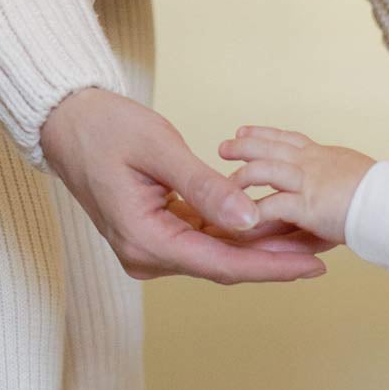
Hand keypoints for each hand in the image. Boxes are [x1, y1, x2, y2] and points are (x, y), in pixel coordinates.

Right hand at [39, 89, 331, 283]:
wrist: (65, 122)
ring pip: (218, 255)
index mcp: (145, 241)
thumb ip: (205, 188)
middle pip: (224, 266)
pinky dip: (239, 235)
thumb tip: (250, 219)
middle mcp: (148, 256)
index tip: (310, 266)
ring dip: (260, 248)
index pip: (221, 265)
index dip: (270, 267)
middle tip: (323, 251)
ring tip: (308, 240)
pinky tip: (274, 227)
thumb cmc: (104, 127)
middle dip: (274, 260)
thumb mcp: (159, 148)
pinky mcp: (158, 235)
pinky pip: (206, 241)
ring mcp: (152, 249)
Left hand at [218, 127, 376, 246]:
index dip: (265, 134)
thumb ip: (339, 183)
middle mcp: (313, 163)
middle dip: (244, 145)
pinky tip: (241, 218)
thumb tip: (335, 193)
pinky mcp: (307, 206)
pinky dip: (254, 213)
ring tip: (225, 184)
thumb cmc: (385, 198)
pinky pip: (271, 206)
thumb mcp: (358, 179)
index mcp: (325, 156)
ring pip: (264, 171)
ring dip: (241, 177)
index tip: (245, 130)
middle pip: (270, 146)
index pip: (289, 139)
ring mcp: (308, 182)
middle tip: (224, 146)